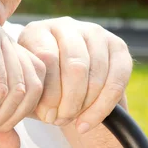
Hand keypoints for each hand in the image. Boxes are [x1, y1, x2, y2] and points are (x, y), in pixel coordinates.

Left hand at [17, 17, 132, 133]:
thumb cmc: (41, 87)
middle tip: (61, 120)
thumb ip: (32, 95)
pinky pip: (117, 80)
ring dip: (85, 105)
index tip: (46, 116)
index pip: (47, 58)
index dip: (49, 92)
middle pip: (75, 66)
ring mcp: (95, 33)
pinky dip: (103, 107)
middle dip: (70, 101)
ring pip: (97, 74)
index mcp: (38, 31)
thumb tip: (47, 110)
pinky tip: (88, 121)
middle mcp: (67, 26)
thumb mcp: (29, 88)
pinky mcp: (118, 46)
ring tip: (72, 119)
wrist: (65, 85)